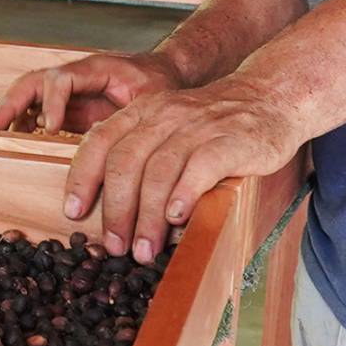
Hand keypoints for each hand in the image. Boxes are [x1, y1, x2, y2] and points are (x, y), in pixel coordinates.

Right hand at [0, 52, 181, 135]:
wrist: (168, 74)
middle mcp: (77, 77)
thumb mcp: (153, 99)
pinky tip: (18, 141)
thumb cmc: (162, 84)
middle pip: (34, 81)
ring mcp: (71, 91)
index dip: (52, 101)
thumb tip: (112, 145)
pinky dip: (24, 123)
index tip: (51, 127)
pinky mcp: (70, 107)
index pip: (61, 78)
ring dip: (12, 111)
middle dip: (12, 101)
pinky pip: (39, 111)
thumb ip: (131, 117)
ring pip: (30, 94)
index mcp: (96, 69)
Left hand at [66, 74, 302, 263]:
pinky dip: (184, 195)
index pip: (100, 142)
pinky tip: (177, 219)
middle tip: (114, 246)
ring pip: (159, 171)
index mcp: (143, 112)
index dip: (82, 178)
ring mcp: (198, 126)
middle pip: (126, 162)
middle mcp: (165, 115)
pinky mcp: (231, 141)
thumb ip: (140, 149)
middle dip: (115, 210)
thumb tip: (109, 198)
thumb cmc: (215, 123)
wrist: (271, 97)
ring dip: (147, 216)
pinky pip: (200, 168)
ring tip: (144, 249)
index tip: (73, 211)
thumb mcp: (169, 124)